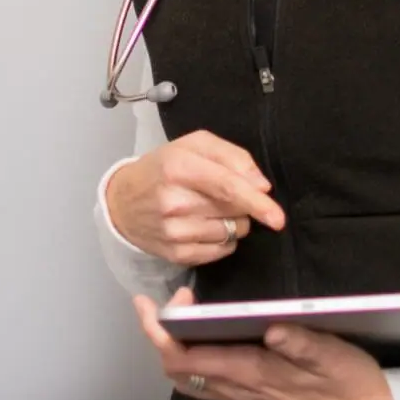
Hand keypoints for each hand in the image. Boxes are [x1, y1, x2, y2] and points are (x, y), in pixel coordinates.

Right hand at [106, 131, 286, 267]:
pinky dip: (223, 239)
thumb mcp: (193, 145)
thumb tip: (261, 185)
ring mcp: (174, 232)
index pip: (227, 187)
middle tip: (223, 194)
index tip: (276, 217)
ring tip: (209, 209)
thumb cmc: (163, 168)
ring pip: (231, 232)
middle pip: (234, 210)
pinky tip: (205, 226)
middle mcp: (175, 202)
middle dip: (243, 203)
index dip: (256, 202)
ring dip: (233, 222)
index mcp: (179, 167)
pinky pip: (220, 251)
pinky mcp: (176, 254)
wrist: (122, 202)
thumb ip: (232, 156)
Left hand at [135, 287, 397, 399]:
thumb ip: (301, 342)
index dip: (161, 333)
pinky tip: (209, 334)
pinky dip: (197, 357)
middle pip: (179, 372)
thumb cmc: (351, 382)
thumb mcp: (332, 355)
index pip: (186, 359)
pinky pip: (211, 380)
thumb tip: (271, 328)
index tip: (156, 302)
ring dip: (176, 349)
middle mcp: (242, 388)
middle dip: (160, 339)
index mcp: (253, 373)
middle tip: (163, 303)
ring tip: (179, 315)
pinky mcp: (257, 394)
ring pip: (193, 379)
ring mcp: (248, 394)